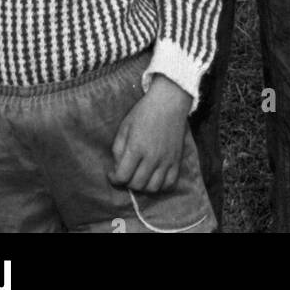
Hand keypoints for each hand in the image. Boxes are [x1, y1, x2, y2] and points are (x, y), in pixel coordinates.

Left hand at [110, 76, 192, 193]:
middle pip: (137, 184)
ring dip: (143, 187)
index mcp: (136, 147)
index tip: (112, 174)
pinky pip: (170, 183)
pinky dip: (160, 185)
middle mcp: (152, 156)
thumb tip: (117, 168)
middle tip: (126, 174)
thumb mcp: (125, 126)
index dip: (114, 179)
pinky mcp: (177, 159)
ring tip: (139, 177)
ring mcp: (166, 159)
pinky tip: (154, 178)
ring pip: (153, 188)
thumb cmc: (144, 112)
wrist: (169, 101)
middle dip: (127, 183)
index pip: (122, 176)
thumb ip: (118, 149)